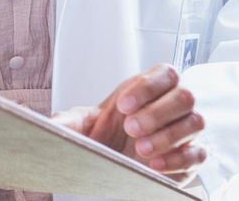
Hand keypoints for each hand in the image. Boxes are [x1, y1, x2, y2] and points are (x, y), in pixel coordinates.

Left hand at [55, 63, 204, 179]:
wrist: (115, 159)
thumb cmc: (105, 133)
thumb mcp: (82, 123)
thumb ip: (66, 119)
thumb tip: (40, 122)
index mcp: (153, 85)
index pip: (165, 73)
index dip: (147, 88)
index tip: (122, 106)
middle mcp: (174, 104)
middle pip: (184, 97)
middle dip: (156, 113)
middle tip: (130, 128)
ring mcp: (185, 129)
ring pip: (194, 123)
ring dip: (168, 136)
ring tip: (140, 149)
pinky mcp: (191, 156)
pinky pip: (198, 155)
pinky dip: (179, 160)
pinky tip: (155, 165)